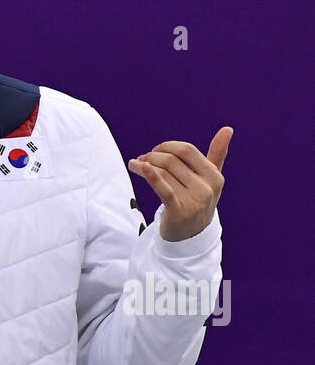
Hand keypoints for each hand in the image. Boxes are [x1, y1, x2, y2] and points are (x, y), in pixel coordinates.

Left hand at [128, 127, 232, 241]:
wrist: (190, 236)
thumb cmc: (198, 201)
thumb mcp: (210, 179)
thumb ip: (217, 154)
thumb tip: (228, 128)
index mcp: (215, 177)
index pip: (187, 150)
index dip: (168, 146)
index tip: (156, 150)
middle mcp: (207, 188)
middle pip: (172, 160)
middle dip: (153, 156)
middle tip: (142, 159)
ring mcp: (194, 201)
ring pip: (163, 173)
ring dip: (144, 165)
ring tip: (135, 165)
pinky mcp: (179, 212)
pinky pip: (163, 189)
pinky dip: (151, 176)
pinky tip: (140, 168)